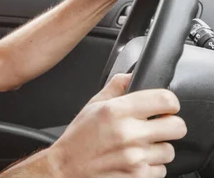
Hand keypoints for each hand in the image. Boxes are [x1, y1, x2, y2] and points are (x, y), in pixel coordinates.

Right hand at [49, 74, 186, 177]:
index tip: (164, 106)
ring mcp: (136, 157)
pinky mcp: (139, 176)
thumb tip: (131, 76)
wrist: (67, 167)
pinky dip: (151, 166)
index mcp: (117, 111)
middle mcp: (129, 133)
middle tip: (157, 126)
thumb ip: (115, 87)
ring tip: (139, 146)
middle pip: (177, 126)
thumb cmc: (78, 138)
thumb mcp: (92, 105)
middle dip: (169, 125)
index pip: (165, 100)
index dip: (169, 102)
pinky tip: (134, 160)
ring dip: (158, 148)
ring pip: (169, 150)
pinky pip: (161, 169)